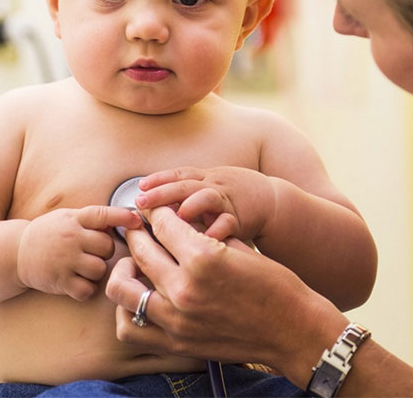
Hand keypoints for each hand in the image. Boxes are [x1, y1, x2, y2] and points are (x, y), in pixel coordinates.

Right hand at [17, 206, 139, 300]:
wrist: (16, 252)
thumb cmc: (50, 233)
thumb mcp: (68, 217)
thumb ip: (92, 219)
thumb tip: (126, 219)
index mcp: (74, 219)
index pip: (103, 214)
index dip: (123, 217)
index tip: (137, 221)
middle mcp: (70, 238)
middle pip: (107, 247)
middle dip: (105, 251)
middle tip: (92, 252)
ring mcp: (65, 260)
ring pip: (100, 269)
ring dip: (97, 271)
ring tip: (84, 267)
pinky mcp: (60, 281)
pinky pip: (87, 289)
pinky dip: (87, 289)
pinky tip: (78, 282)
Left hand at [105, 206, 347, 382]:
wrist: (294, 332)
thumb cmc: (274, 285)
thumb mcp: (239, 247)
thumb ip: (202, 232)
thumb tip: (175, 219)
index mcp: (203, 258)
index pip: (162, 224)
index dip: (156, 211)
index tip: (152, 209)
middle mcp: (184, 289)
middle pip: (140, 250)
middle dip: (138, 232)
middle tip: (140, 228)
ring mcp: (177, 321)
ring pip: (123, 289)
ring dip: (124, 270)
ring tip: (134, 263)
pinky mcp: (176, 343)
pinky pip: (130, 327)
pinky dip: (127, 310)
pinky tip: (139, 297)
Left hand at [136, 166, 275, 240]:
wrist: (272, 201)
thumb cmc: (233, 197)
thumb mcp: (209, 188)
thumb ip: (185, 194)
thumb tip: (154, 205)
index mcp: (204, 178)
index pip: (178, 175)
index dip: (158, 179)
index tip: (140, 187)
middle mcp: (213, 186)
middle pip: (185, 185)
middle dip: (162, 193)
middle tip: (142, 202)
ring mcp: (227, 201)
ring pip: (206, 197)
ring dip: (190, 205)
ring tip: (174, 217)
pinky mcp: (241, 218)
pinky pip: (228, 222)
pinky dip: (216, 229)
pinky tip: (204, 238)